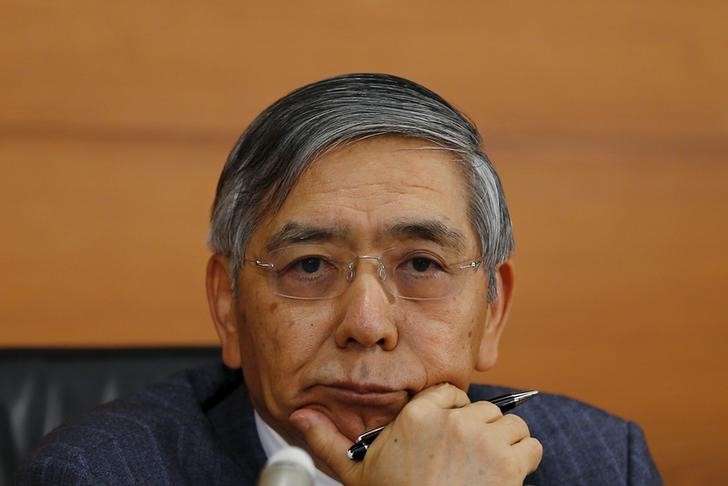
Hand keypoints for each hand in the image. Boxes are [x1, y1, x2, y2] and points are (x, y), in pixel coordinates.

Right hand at [290, 383, 542, 485]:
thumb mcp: (355, 473)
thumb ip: (327, 440)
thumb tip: (298, 414)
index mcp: (417, 415)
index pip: (450, 393)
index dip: (452, 415)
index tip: (448, 440)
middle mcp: (452, 420)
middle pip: (483, 408)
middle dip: (480, 432)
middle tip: (466, 463)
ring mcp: (482, 439)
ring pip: (511, 424)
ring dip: (505, 445)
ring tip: (485, 471)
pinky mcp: (509, 463)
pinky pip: (531, 445)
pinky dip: (525, 461)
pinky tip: (503, 480)